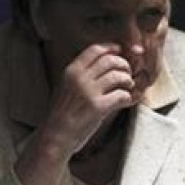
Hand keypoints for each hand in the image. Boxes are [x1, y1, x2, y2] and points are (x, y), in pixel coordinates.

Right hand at [41, 43, 137, 158]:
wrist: (56, 136)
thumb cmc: (62, 113)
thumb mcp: (67, 87)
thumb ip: (82, 75)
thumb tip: (105, 65)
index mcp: (71, 71)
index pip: (95, 50)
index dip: (112, 48)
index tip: (120, 52)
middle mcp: (79, 78)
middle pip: (110, 60)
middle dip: (124, 65)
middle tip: (127, 74)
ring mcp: (88, 92)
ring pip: (118, 76)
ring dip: (128, 80)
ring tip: (128, 86)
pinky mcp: (98, 107)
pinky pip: (121, 95)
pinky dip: (128, 97)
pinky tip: (126, 100)